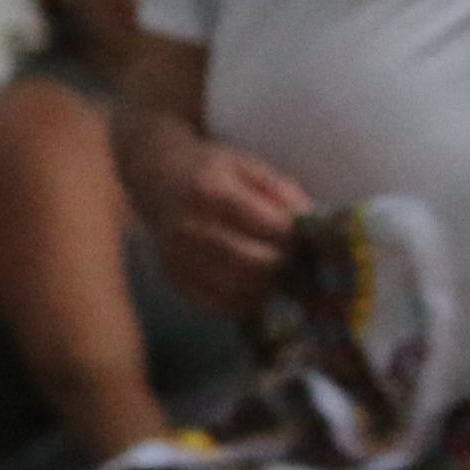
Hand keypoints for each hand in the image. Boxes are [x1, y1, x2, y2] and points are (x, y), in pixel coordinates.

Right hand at [135, 128, 314, 317]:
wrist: (157, 177)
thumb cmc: (211, 170)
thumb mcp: (247, 165)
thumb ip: (282, 191)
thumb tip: (312, 224)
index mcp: (208, 191)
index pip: (267, 225)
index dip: (293, 234)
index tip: (303, 232)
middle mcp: (187, 228)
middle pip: (254, 264)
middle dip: (284, 264)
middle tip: (295, 256)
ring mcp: (176, 257)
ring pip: (238, 290)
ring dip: (267, 287)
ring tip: (278, 270)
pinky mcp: (173, 279)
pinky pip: (218, 305)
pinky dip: (245, 301)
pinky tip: (255, 285)